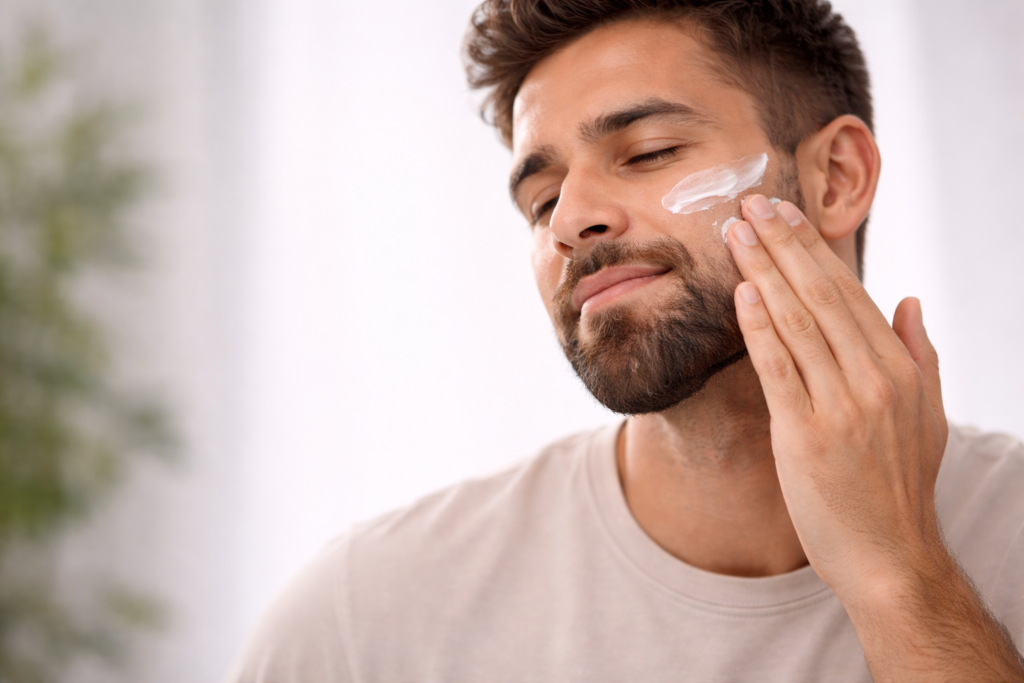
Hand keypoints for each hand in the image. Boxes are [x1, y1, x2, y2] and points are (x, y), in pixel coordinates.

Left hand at [726, 194, 947, 596]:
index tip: (784, 214)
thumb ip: (920, 354)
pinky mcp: (806, 435)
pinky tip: (740, 292)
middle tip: (750, 203)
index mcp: (900, 368)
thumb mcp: (929, 416)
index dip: (812, 248)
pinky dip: (758, 326)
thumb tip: (909, 300)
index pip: (849, 292)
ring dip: (762, 271)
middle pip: (820, 295)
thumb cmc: (900, 486)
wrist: (890, 557)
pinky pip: (778, 368)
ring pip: (796, 322)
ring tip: (735, 233)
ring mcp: (841, 406)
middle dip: (782, 244)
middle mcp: (874, 379)